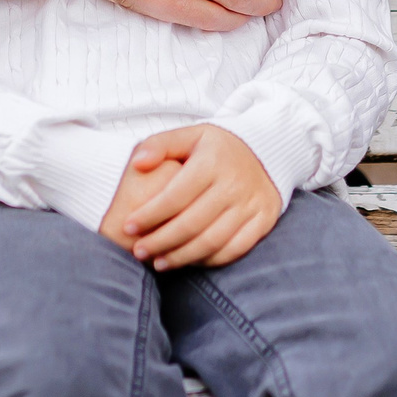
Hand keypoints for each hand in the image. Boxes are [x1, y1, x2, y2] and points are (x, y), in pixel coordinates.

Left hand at [109, 125, 281, 269]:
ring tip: (159, 262)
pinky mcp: (263, 219)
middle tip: (139, 251)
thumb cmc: (218, 147)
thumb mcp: (191, 134)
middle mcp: (234, 184)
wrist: (268, 149)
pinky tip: (190, 261)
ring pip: (212, 241)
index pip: (175, 196)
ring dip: (182, 256)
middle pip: (191, 223)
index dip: (149, 215)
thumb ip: (160, 144)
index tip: (128, 227)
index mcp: (212, 161)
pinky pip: (235, 248)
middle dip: (160, 241)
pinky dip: (210, 260)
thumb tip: (138, 164)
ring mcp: (251, 204)